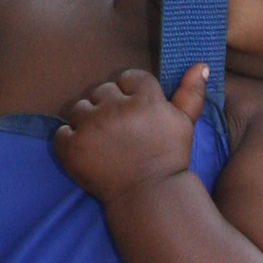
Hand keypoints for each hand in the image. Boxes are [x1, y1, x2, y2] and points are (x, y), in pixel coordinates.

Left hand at [55, 60, 202, 202]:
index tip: (135, 113)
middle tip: (119, 131)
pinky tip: (86, 152)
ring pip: (79, 108)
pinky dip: (68, 140)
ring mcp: (92, 127)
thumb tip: (201, 65)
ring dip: (86, 122)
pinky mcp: (72, 147)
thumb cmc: (168, 159)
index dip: (130, 94)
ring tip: (102, 142)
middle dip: (108, 107)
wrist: (149, 197)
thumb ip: (191, 93)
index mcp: (145, 100)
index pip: (128, 78)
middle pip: (102, 90)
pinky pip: (61, 132)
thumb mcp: (184, 124)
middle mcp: (116, 109)